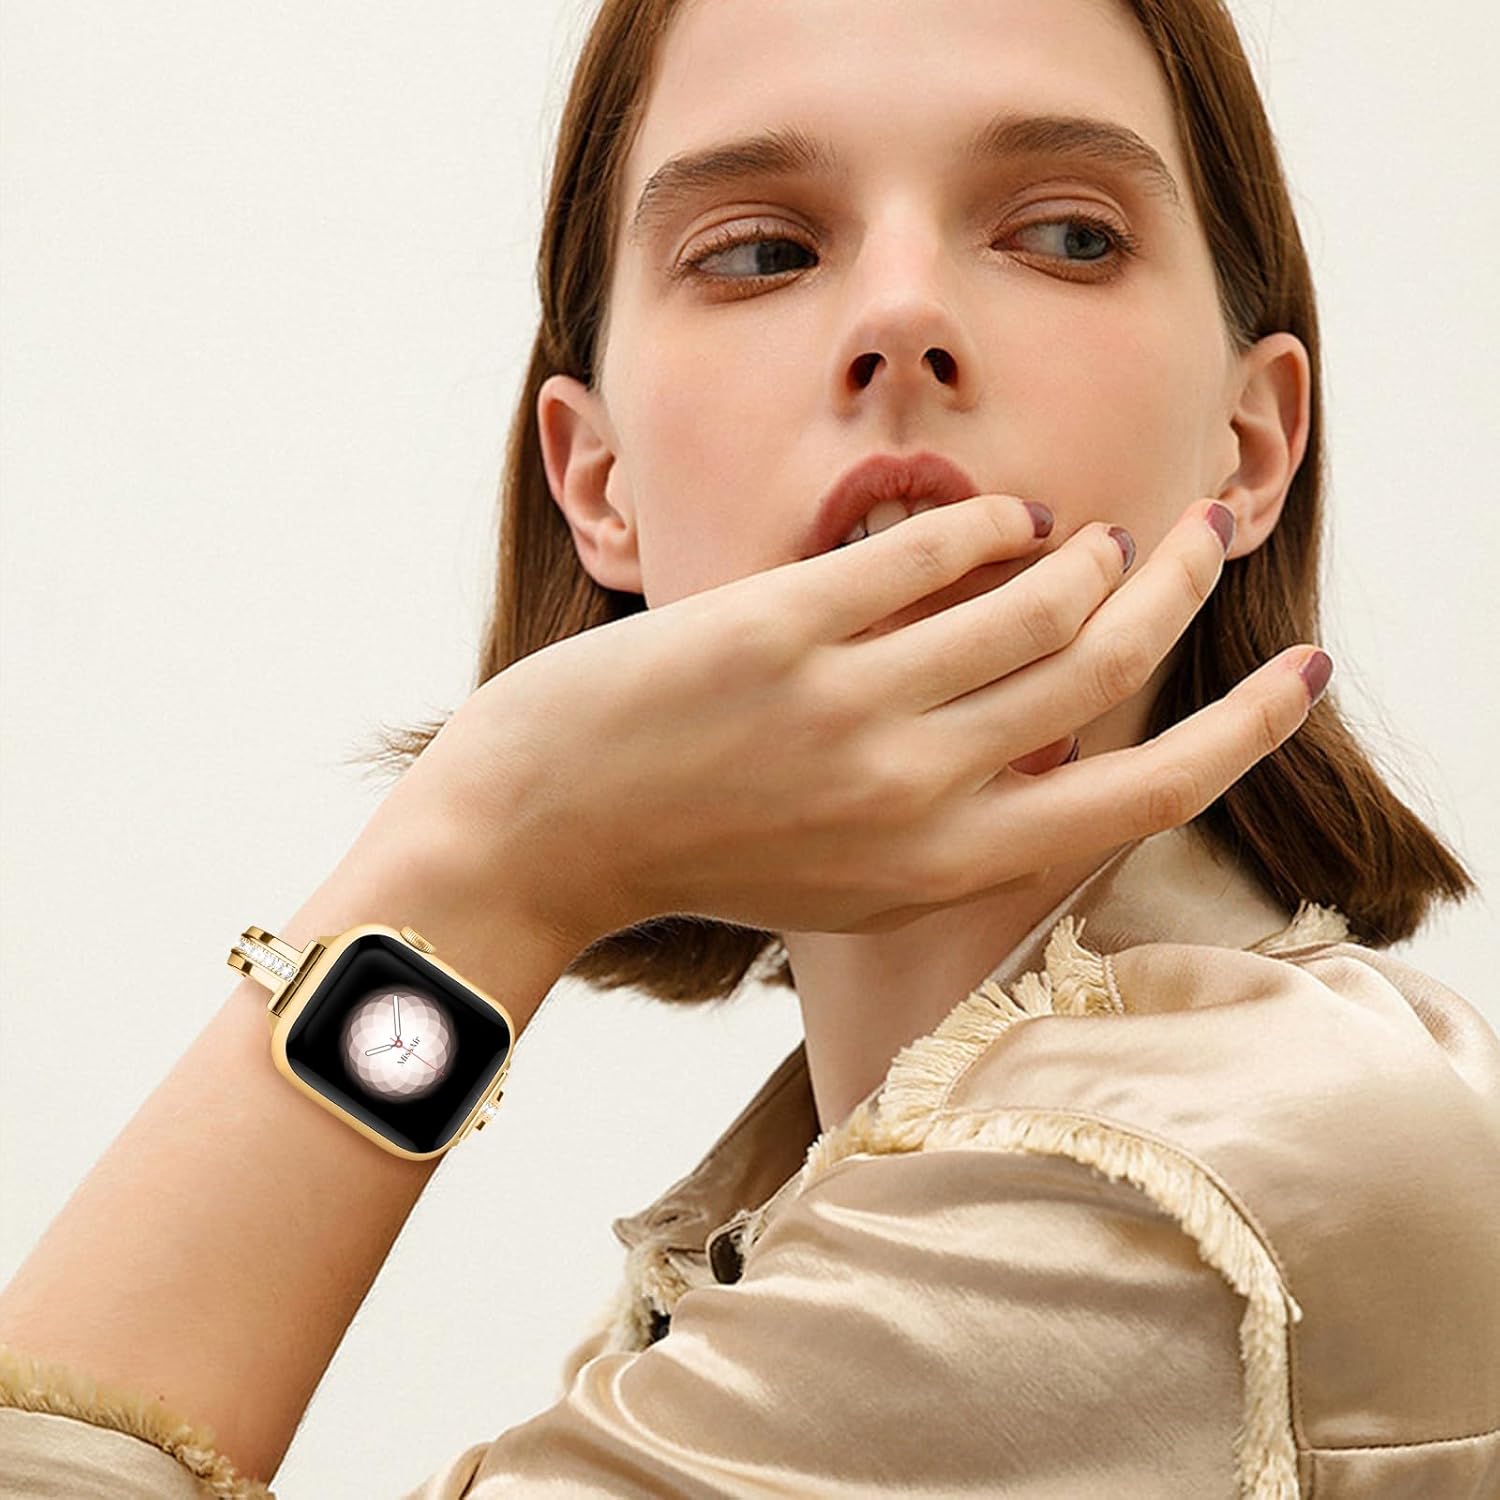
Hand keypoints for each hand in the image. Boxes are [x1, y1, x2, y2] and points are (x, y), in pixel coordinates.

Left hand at [406, 494, 1322, 946]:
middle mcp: (916, 795)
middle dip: (1183, 588)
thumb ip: (955, 817)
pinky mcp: (782, 628)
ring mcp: (850, 708)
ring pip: (1035, 596)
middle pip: (1108, 667)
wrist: (540, 834)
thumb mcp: (847, 873)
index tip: (1300, 674)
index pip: (1141, 798)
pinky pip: (925, 549)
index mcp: (941, 867)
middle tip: (1211, 530)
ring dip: (1087, 547)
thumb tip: (1054, 716)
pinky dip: (979, 519)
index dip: (1241, 732)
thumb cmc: (697, 852)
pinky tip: (995, 514)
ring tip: (1094, 529)